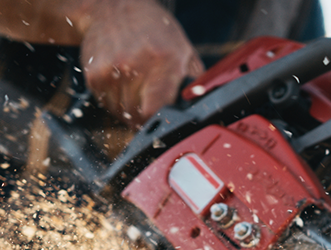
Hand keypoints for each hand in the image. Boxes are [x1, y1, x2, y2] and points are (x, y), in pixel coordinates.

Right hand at [78, 0, 202, 125]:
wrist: (114, 6)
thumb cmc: (154, 29)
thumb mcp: (183, 48)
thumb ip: (196, 78)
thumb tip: (203, 103)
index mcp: (164, 61)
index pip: (157, 110)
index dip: (159, 122)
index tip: (162, 123)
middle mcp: (136, 66)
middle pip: (138, 114)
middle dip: (144, 119)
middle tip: (148, 111)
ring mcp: (112, 70)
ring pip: (121, 111)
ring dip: (128, 111)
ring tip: (135, 93)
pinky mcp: (94, 73)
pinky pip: (105, 102)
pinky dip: (113, 101)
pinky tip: (121, 85)